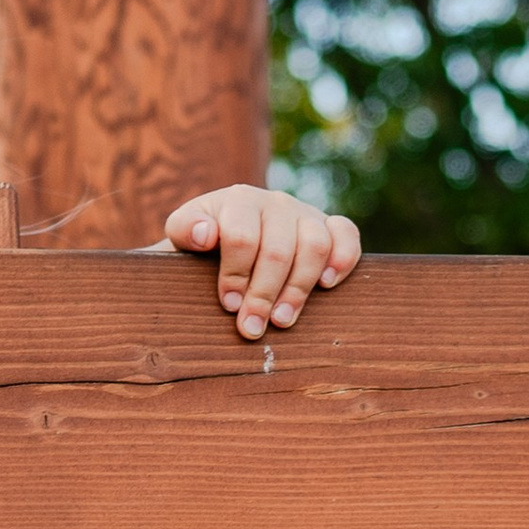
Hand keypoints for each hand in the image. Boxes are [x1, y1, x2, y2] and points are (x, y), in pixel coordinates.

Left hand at [163, 184, 360, 341]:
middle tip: (251, 328)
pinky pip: (346, 235)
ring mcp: (305, 213)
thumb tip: (206, 234)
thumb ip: (184, 230)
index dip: (235, 274)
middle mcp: (274, 202)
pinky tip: (327, 285)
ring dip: (299, 288)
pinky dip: (343, 258)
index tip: (228, 304)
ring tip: (282, 320)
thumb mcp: (182, 234)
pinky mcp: (329, 227)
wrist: (229, 237)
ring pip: (314, 246)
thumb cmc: (204, 244)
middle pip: (277, 249)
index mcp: (238, 200)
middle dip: (263, 293)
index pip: (241, 236)